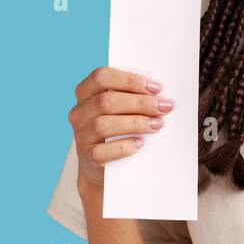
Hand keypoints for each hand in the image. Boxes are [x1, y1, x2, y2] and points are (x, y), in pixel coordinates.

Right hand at [67, 66, 174, 189]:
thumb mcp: (122, 108)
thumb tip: (160, 96)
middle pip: (106, 101)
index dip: (130, 80)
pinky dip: (123, 147)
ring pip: (103, 125)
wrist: (105, 167)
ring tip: (157, 124)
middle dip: (140, 103)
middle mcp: (79, 112)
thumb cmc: (119, 128)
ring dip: (135, 123)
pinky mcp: (88, 157)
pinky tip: (140, 143)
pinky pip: (102, 151)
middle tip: (164, 107)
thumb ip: (133, 97)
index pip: (102, 77)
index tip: (156, 88)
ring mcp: (81, 135)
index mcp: (86, 92)